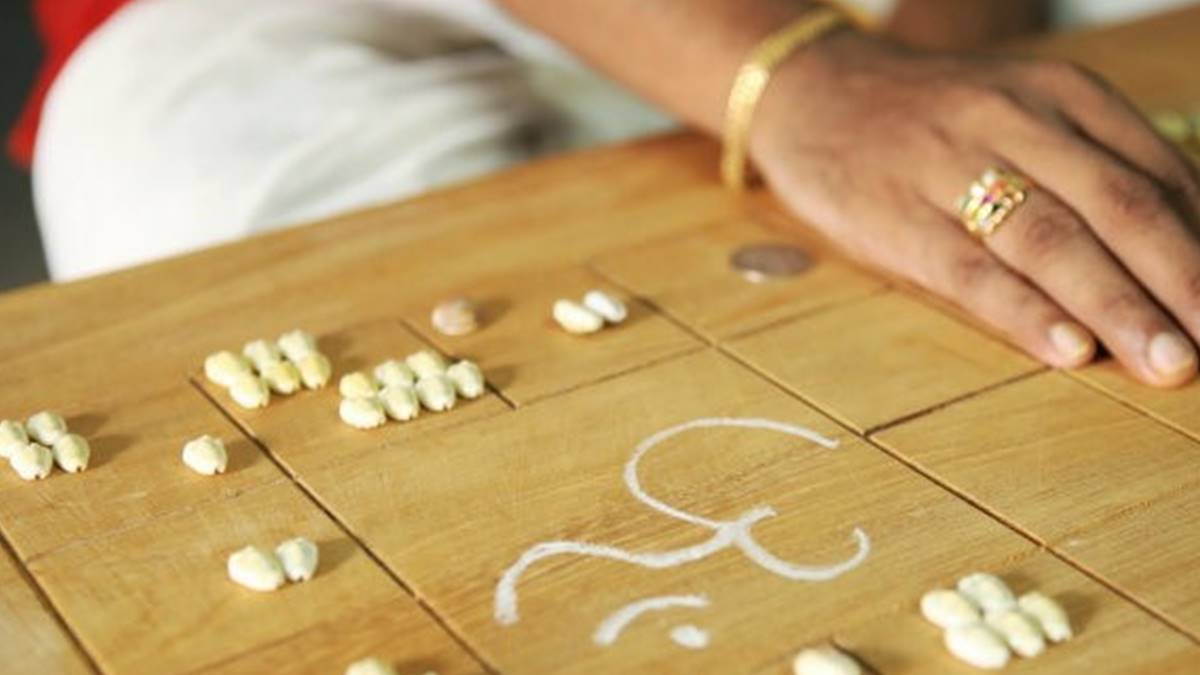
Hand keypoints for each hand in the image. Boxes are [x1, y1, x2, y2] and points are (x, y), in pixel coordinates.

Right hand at [752, 32, 1199, 386]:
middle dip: (1180, 282)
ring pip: (1050, 239)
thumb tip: (1173, 255)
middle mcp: (1014, 120)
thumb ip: (1090, 170)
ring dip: (1117, 306)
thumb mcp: (1022, 113)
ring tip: (1167, 362)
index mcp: (1060, 94)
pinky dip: (1023, 309)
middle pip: (1116, 207)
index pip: (1155, 175)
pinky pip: (969, 267)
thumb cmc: (931, 118)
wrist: (814, 92)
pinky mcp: (895, 214)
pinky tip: (1065, 348)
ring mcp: (950, 166)